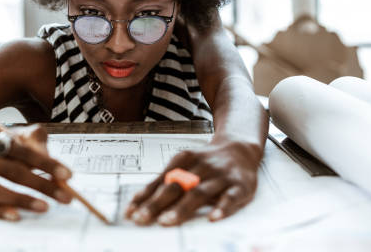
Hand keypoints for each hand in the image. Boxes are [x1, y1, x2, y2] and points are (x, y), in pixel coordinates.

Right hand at [0, 124, 72, 220]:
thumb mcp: (7, 133)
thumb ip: (31, 139)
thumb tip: (50, 157)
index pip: (18, 148)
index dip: (44, 162)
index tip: (67, 175)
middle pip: (8, 170)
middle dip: (40, 184)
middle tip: (64, 195)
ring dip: (20, 199)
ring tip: (45, 206)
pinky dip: (0, 212)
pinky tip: (17, 216)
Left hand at [125, 139, 261, 225]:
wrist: (239, 149)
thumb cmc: (206, 162)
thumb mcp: (184, 165)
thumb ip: (165, 183)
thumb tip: (138, 202)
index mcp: (184, 159)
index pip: (160, 180)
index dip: (144, 196)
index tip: (131, 211)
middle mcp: (200, 166)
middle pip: (176, 185)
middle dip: (157, 203)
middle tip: (142, 218)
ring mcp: (220, 176)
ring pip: (199, 192)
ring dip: (182, 207)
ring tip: (167, 221)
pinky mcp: (240, 186)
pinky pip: (230, 197)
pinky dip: (221, 208)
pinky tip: (212, 218)